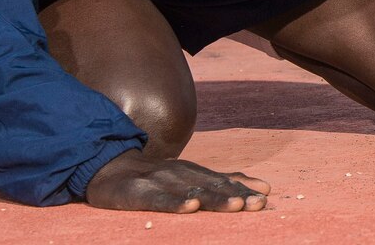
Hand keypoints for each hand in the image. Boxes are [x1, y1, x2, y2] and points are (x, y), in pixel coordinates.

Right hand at [86, 149, 269, 212]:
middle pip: (212, 186)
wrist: (107, 168)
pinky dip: (175, 203)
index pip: (223, 181)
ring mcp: (160, 181)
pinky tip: (190, 207)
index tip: (266, 196)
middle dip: (237, 195)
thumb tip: (265, 187)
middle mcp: (181, 174)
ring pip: (191, 191)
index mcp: (194, 173)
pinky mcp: (138, 192)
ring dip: (215, 199)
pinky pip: (159, 199)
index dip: (244, 189)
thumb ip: (224, 182)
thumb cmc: (155, 177)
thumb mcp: (190, 178)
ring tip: (236, 205)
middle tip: (258, 203)